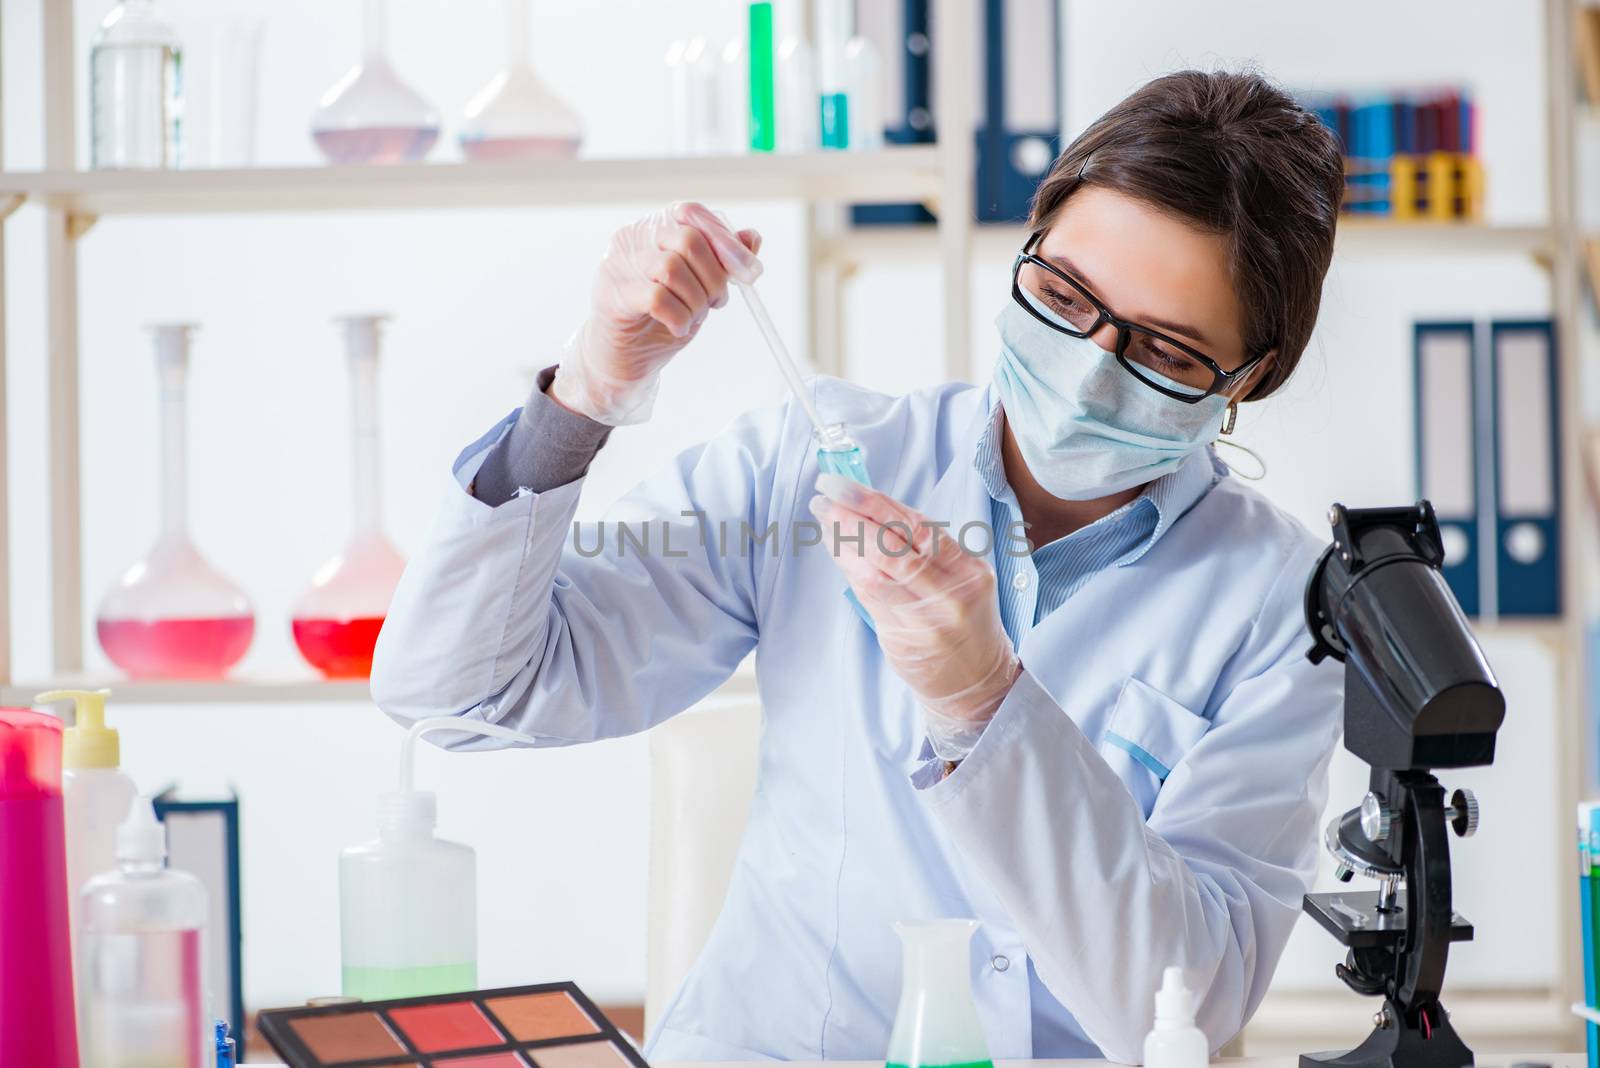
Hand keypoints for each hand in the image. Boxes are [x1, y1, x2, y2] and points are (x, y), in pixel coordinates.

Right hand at [552, 201, 762, 424]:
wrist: (626, 358)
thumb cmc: (662, 318)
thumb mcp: (701, 286)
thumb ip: (723, 261)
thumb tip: (751, 237)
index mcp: (656, 228)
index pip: (691, 213)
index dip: (724, 240)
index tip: (747, 271)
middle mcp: (634, 239)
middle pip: (688, 240)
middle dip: (714, 277)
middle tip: (715, 303)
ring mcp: (619, 266)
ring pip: (671, 268)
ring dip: (696, 301)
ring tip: (693, 317)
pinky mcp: (613, 297)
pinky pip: (657, 298)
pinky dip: (679, 317)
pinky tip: (679, 328)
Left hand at [808, 474, 1021, 759]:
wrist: (975, 682)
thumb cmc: (961, 621)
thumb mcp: (957, 580)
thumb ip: (920, 549)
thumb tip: (867, 509)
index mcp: (969, 569)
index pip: (918, 525)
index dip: (877, 501)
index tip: (844, 484)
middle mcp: (951, 591)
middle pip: (896, 544)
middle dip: (855, 513)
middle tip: (825, 492)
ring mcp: (928, 617)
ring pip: (878, 569)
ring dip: (844, 538)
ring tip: (823, 515)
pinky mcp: (905, 637)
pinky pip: (870, 595)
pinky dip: (850, 567)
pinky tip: (835, 549)